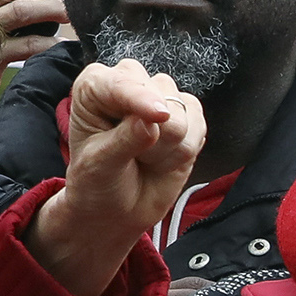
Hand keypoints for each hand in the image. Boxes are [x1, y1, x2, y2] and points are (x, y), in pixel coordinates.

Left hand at [28, 58, 205, 295]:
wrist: (111, 214)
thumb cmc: (93, 186)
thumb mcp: (99, 166)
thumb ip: (126, 139)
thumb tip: (154, 119)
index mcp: (93, 86)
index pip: (120, 81)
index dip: (137, 99)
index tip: (154, 118)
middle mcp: (125, 84)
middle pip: (158, 88)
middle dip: (158, 126)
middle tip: (141, 156)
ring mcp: (156, 100)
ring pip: (184, 106)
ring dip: (174, 140)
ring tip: (148, 161)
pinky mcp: (184, 117)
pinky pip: (201, 120)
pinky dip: (190, 144)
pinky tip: (167, 159)